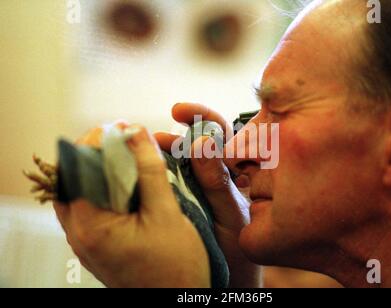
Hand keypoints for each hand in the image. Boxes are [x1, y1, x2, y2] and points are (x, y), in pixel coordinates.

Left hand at [54, 123, 210, 287]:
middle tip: (126, 141)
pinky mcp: (97, 243)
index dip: (96, 142)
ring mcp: (86, 240)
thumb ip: (150, 170)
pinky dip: (108, 187)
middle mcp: (79, 234)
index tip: (121, 129)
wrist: (178, 300)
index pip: (76, 169)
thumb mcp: (167, 213)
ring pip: (83, 191)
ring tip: (130, 158)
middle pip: (75, 178)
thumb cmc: (176, 267)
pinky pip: (93, 205)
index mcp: (90, 227)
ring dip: (104, 170)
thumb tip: (137, 133)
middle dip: (99, 153)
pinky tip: (130, 182)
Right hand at [155, 103, 260, 287]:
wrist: (225, 284)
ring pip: (177, 163)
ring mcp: (196, 190)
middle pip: (195, 144)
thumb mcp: (231, 216)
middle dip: (175, 136)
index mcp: (234, 174)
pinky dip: (153, 175)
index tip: (178, 111)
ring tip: (139, 152)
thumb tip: (201, 142)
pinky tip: (138, 173)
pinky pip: (166, 184)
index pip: (221, 135)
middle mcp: (214, 177)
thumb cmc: (237, 252)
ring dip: (160, 154)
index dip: (201, 117)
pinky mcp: (180, 204)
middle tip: (153, 137)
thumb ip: (218, 182)